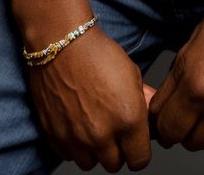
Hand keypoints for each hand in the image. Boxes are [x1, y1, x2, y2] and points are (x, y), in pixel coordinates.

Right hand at [26, 25, 152, 170]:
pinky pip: (69, 155)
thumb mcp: (132, 75)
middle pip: (115, 164)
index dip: (139, 151)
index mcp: (128, 119)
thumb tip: (149, 121)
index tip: (135, 143)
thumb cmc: (97, 53)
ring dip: (94, 150)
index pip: (140, 160)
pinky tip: (76, 122)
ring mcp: (76, 138)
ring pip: (91, 163)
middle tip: (113, 129)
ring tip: (93, 124)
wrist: (62, 41)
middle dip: (117, 150)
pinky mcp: (55, 136)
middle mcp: (102, 135)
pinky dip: (73, 144)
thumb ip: (142, 105)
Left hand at [148, 0, 203, 154]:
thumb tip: (167, 96)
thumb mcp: (194, 40)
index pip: (162, 119)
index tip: (163, 115)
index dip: (159, 118)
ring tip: (202, 119)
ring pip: (203, 145)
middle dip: (175, 128)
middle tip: (181, 117)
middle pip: (179, 137)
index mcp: (191, 79)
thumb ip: (178, 73)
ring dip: (197, 135)